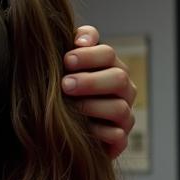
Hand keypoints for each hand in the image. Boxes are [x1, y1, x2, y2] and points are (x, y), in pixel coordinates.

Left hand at [63, 25, 135, 157]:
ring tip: (72, 108)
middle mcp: (121, 89)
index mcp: (107, 68)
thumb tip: (79, 38)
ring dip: (94, 106)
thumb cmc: (57, 99)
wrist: (58, 138)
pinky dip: (101, 134)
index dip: (89, 54)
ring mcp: (122, 116)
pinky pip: (117, 136)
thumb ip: (68, 53)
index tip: (66, 59)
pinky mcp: (118, 141)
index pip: (106, 54)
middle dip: (91, 81)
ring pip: (119, 107)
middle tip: (65, 85)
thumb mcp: (57, 74)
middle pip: (118, 77)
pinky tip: (83, 131)